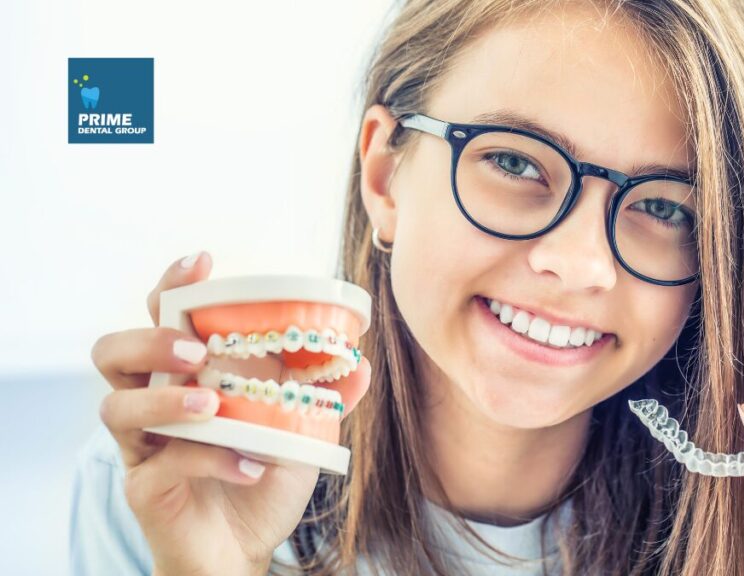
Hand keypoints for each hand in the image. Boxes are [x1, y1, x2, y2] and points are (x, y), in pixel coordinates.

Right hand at [91, 253, 371, 575]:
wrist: (245, 549)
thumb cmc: (263, 476)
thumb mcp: (302, 431)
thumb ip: (326, 395)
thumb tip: (360, 363)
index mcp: (187, 374)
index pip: (161, 316)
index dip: (172, 284)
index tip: (203, 263)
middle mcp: (155, 402)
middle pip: (112, 352)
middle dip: (150, 340)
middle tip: (196, 351)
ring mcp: (143, 446)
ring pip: (116, 406)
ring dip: (165, 400)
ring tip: (212, 406)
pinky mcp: (145, 488)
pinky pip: (161, 465)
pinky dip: (209, 459)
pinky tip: (249, 465)